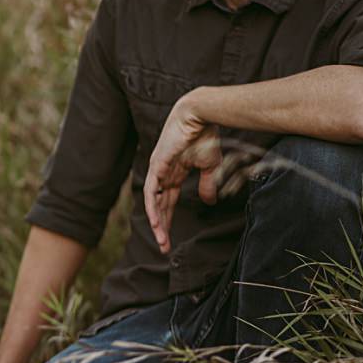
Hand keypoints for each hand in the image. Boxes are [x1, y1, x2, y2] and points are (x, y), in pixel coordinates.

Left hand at [143, 97, 222, 254]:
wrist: (200, 115)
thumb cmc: (205, 136)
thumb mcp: (210, 166)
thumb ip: (207, 184)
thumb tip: (209, 202)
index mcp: (175, 174)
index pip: (168, 203)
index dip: (169, 220)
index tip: (171, 239)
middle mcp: (163, 174)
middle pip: (159, 207)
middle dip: (162, 228)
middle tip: (164, 248)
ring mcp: (158, 171)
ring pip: (154, 203)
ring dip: (157, 223)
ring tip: (162, 241)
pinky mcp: (156, 166)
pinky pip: (152, 192)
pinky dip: (153, 207)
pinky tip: (157, 223)